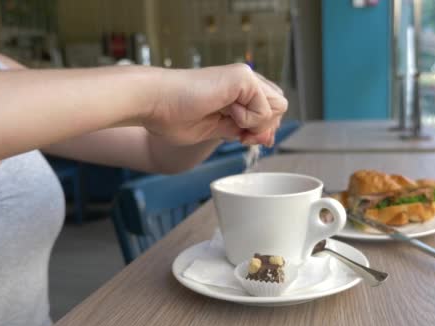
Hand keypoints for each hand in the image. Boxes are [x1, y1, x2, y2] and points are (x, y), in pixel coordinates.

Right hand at [142, 64, 287, 145]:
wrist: (154, 103)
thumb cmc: (173, 116)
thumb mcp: (217, 130)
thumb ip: (243, 131)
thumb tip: (269, 138)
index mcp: (237, 92)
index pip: (271, 110)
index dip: (262, 129)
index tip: (242, 139)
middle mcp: (244, 81)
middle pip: (280, 107)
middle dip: (265, 128)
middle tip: (241, 135)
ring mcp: (244, 77)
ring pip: (280, 106)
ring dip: (258, 124)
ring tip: (232, 122)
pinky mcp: (243, 77)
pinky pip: (266, 108)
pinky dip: (249, 119)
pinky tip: (226, 112)